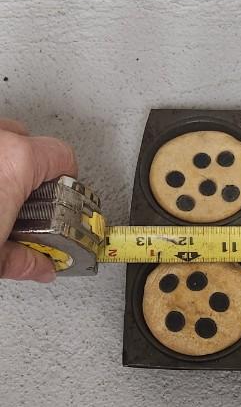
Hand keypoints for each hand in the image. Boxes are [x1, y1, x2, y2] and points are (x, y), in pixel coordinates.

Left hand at [0, 119, 76, 281]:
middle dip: (30, 171)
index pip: (63, 156)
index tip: (64, 200)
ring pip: (4, 138)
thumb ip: (22, 259)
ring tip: (3, 193)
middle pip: (29, 140)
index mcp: (16, 160)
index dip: (69, 181)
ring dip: (6, 161)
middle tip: (26, 200)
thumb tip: (40, 267)